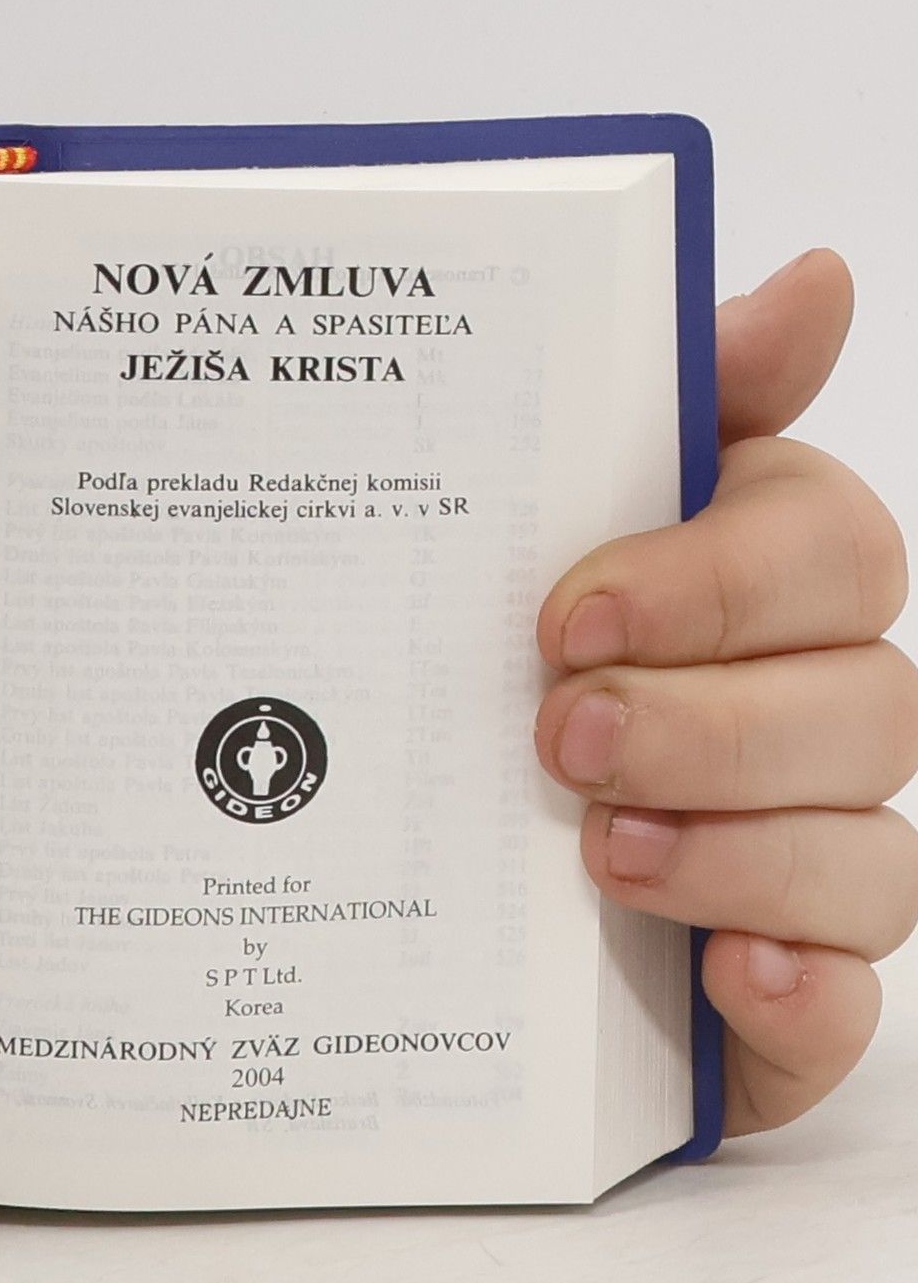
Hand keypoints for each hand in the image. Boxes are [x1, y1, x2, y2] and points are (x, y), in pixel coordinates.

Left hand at [535, 251, 917, 1135]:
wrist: (417, 876)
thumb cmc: (495, 671)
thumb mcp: (542, 527)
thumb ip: (677, 408)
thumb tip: (821, 279)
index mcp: (761, 592)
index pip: (833, 550)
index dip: (715, 579)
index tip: (568, 610)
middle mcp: (809, 722)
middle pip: (863, 705)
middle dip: (709, 722)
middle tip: (557, 732)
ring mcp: (808, 865)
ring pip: (866, 857)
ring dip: (734, 851)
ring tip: (597, 849)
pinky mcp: (781, 994)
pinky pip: (846, 1003)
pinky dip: (798, 991)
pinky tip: (723, 974)